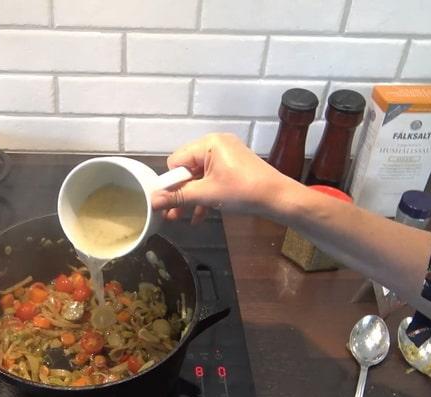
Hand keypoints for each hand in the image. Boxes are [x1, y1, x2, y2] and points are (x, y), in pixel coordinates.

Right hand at [151, 133, 296, 223]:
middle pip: (186, 168)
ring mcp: (225, 156)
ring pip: (198, 177)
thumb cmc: (243, 191)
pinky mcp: (232, 167)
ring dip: (191, 197)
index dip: (172, 181)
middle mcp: (216, 144)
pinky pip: (211, 179)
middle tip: (172, 212)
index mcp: (209, 143)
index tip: (168, 200)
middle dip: (180, 192)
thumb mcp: (207, 195)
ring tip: (181, 217)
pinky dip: (205, 195)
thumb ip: (178, 196)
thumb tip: (153, 200)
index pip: (177, 160)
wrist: (277, 198)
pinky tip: (199, 216)